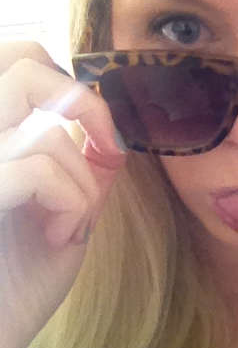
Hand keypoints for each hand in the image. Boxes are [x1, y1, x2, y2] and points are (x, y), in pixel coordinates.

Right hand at [0, 41, 126, 347]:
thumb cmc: (19, 285)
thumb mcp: (64, 219)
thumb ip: (82, 173)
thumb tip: (110, 137)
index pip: (17, 62)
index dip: (67, 82)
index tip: (100, 130)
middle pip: (21, 63)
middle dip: (80, 100)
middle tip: (100, 142)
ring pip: (48, 131)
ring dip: (82, 180)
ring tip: (71, 221)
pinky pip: (40, 168)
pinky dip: (71, 201)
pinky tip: (61, 236)